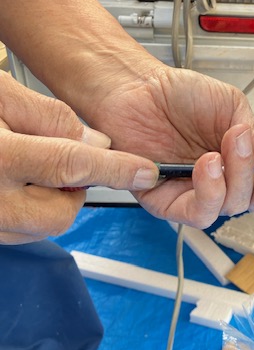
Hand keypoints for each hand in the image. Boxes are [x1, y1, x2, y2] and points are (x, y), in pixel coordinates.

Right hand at [0, 72, 158, 243]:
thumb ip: (46, 115)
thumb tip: (95, 140)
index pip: (70, 165)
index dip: (115, 168)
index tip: (144, 171)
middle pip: (60, 212)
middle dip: (73, 189)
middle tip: (61, 159)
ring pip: (40, 228)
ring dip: (51, 201)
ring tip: (28, 167)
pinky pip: (16, 233)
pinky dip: (28, 211)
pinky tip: (13, 184)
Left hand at [83, 65, 253, 227]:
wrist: (137, 86)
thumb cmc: (179, 95)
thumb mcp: (231, 108)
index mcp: (237, 160)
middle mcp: (218, 180)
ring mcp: (193, 192)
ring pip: (229, 208)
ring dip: (235, 180)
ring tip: (223, 151)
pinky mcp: (166, 201)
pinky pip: (196, 212)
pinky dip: (208, 191)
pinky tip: (206, 165)